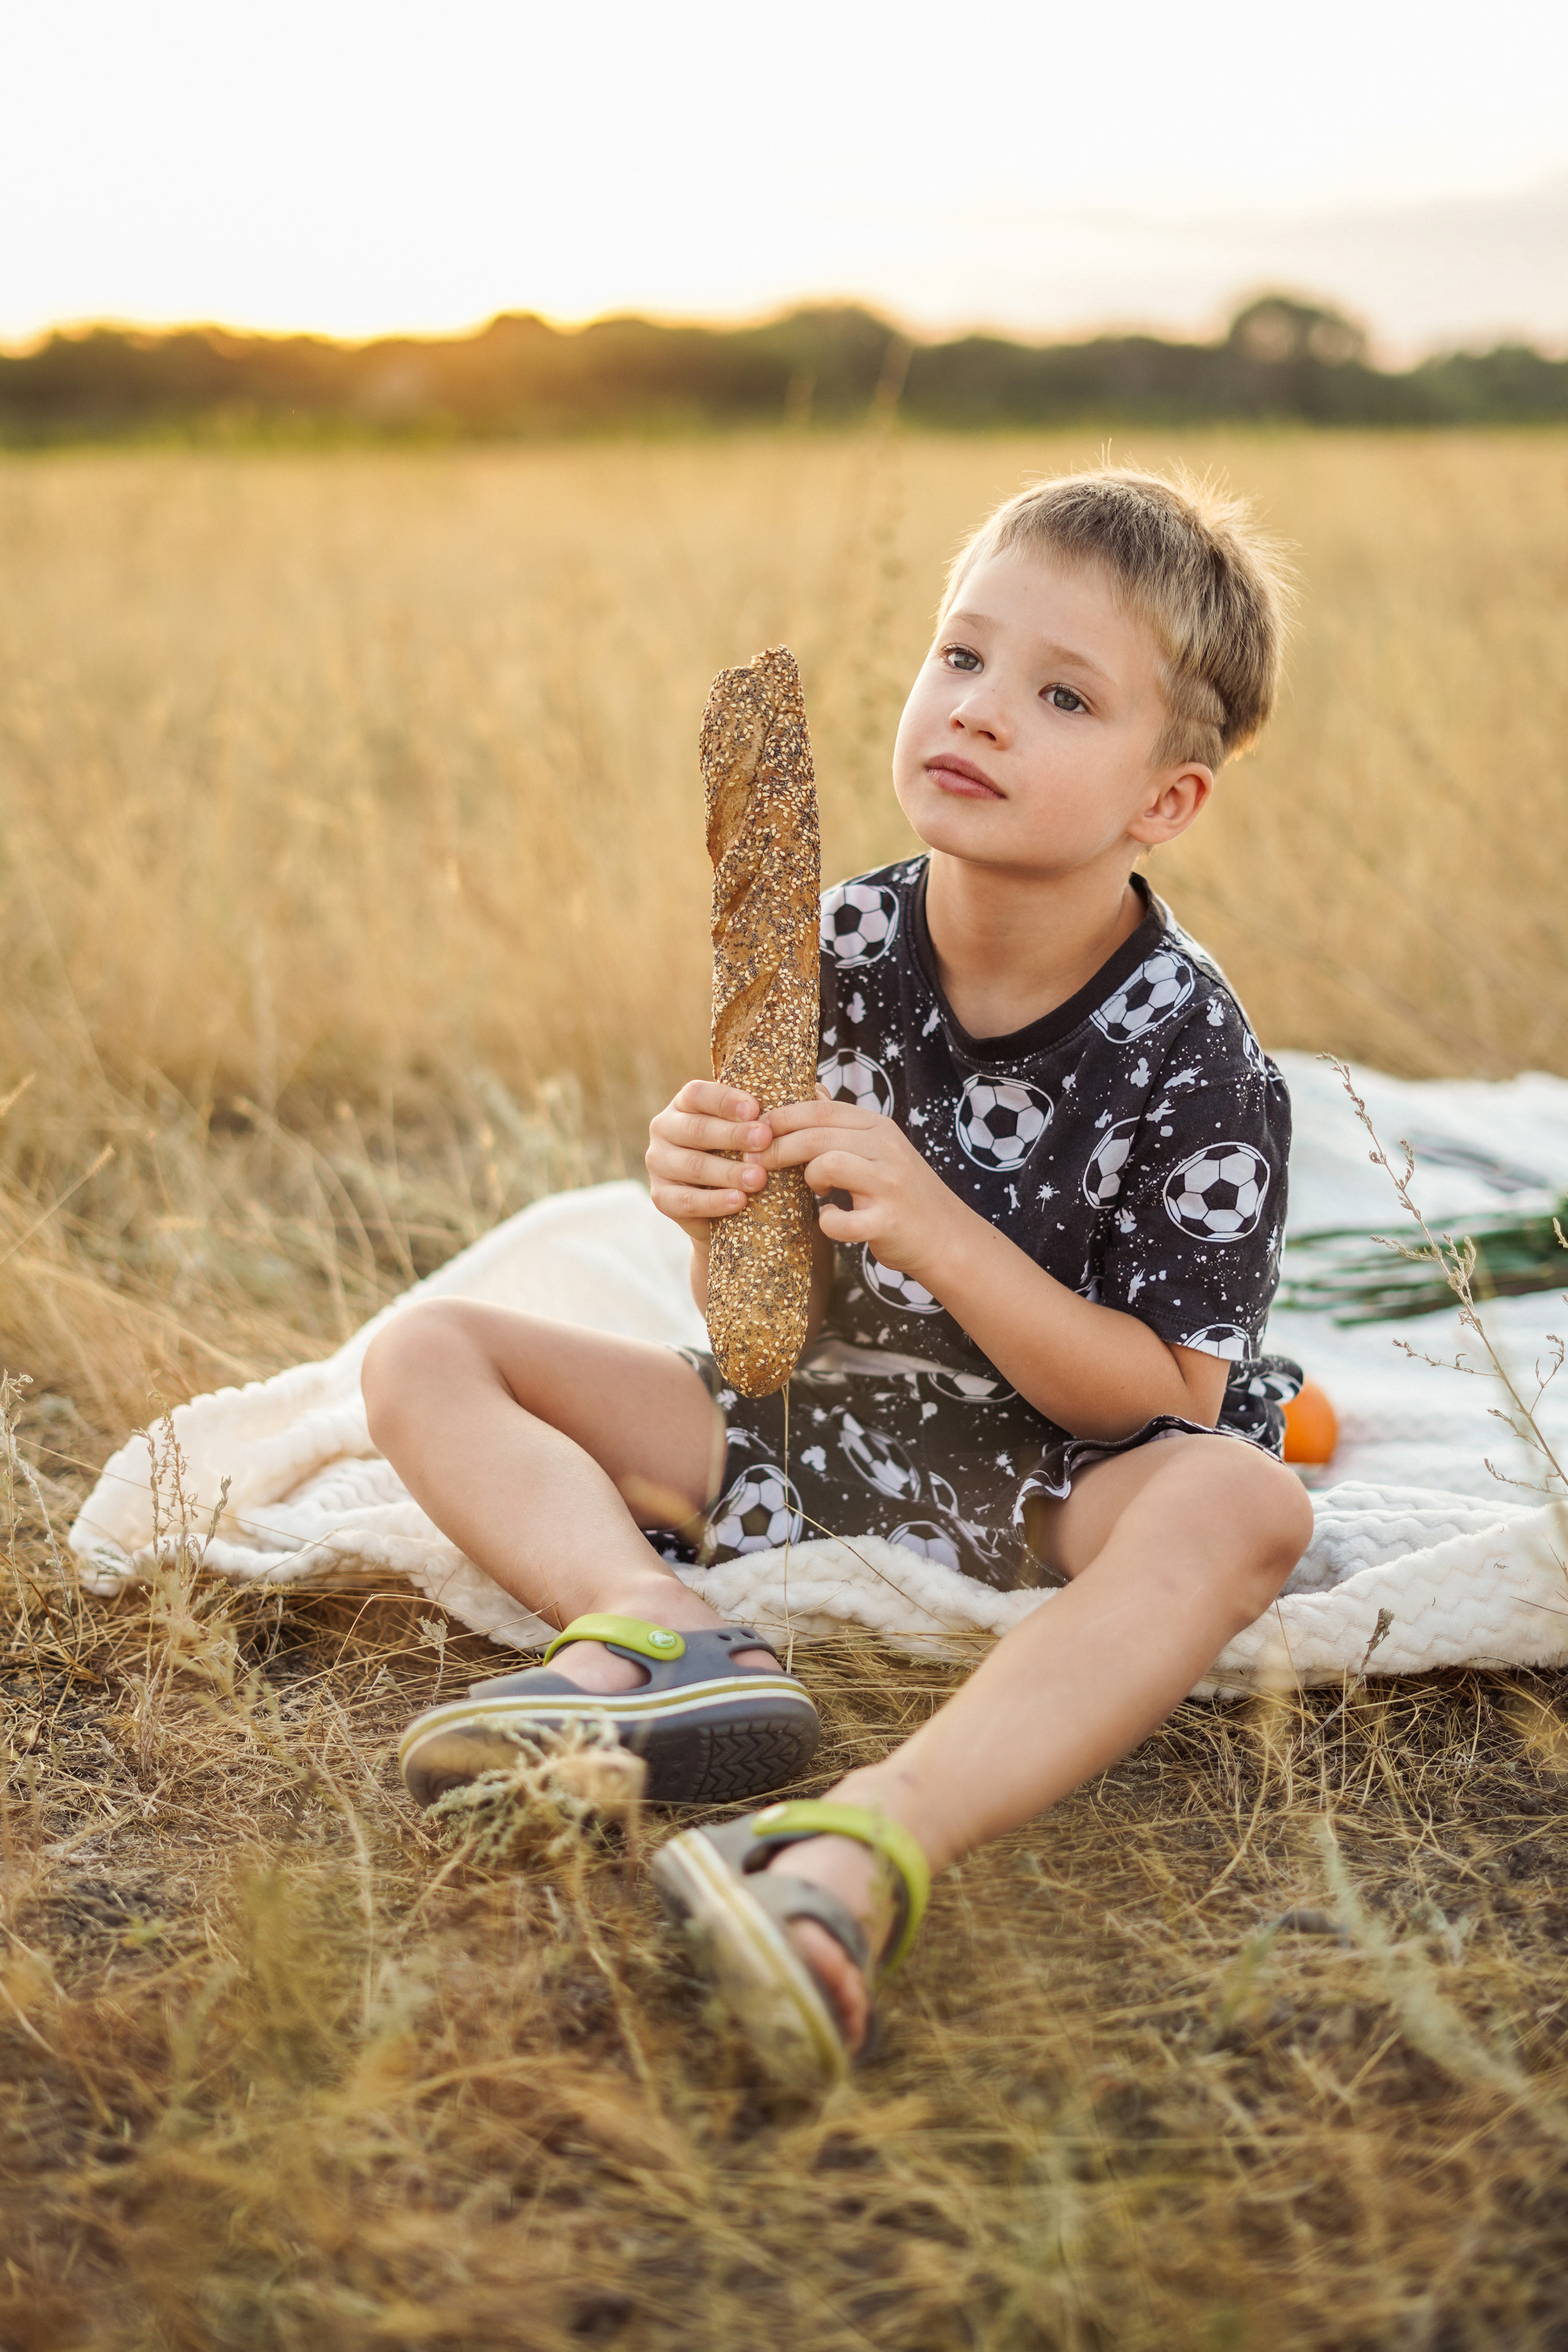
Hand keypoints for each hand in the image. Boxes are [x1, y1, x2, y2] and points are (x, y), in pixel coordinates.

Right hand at [646, 1080, 773, 1244]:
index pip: (699, 1094)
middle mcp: (666, 1128)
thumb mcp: (761, 1131)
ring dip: (728, 1171)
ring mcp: (658, 1163)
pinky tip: (739, 1201)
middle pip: (696, 1129)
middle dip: (733, 1135)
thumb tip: (816, 1091)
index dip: (726, 1100)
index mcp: (686, 1103)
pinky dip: (714, 1202)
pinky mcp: (661, 1197)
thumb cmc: (749, 1156)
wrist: (732, 1212)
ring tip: (759, 1178)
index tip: (756, 1109)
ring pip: (692, 1165)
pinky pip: (686, 1200)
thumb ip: (782, 1108)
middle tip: (765, 1141)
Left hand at [762, 1095, 963, 1292]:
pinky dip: (828, 1222)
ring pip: (829, 1164)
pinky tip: (831, 1220)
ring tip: (816, 1190)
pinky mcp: (888, 1221)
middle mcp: (887, 1148)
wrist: (946, 1237)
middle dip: (777, 1147)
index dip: (781, 1117)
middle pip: (817, 1134)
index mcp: (878, 1127)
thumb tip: (812, 1090)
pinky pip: (843, 1220)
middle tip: (756, 1162)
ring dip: (809, 1177)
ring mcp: (890, 1184)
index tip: (753, 1131)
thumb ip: (843, 1124)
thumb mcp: (877, 1148)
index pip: (820, 1109)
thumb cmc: (900, 1193)